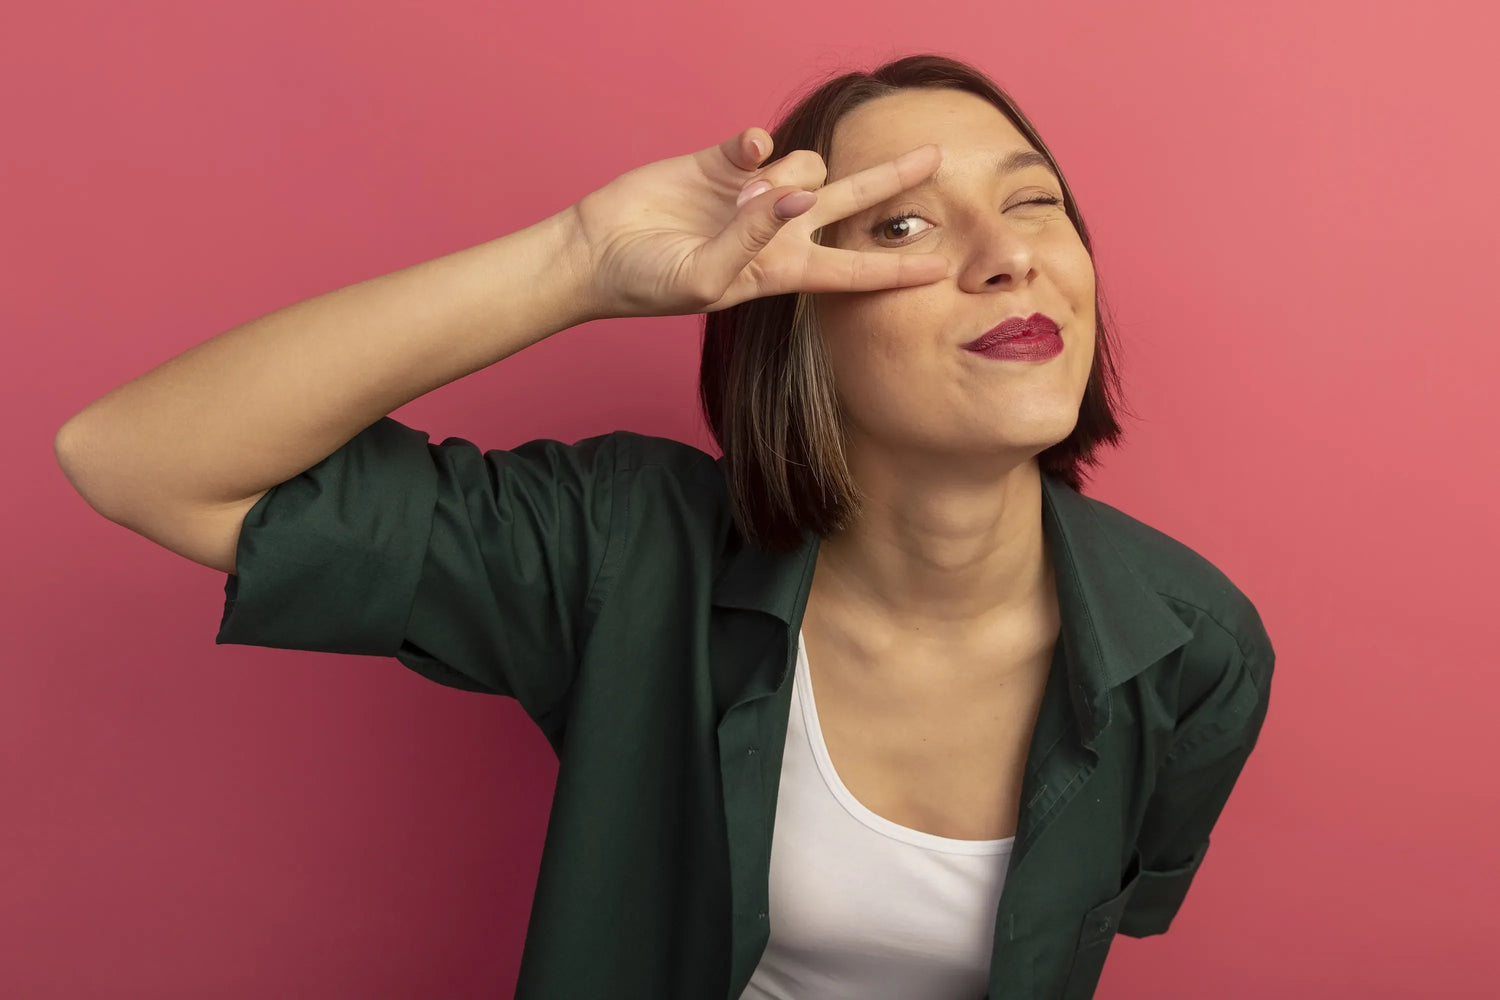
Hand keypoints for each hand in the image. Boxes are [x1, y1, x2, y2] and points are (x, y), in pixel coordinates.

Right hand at [568, 126, 949, 318]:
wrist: (596, 252)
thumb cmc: (648, 284)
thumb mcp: (704, 281)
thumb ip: (751, 242)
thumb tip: (795, 198)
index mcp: (781, 270)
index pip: (851, 270)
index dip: (895, 269)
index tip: (940, 268)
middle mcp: (776, 230)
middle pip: (851, 202)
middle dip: (892, 179)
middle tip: (934, 156)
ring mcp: (752, 193)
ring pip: (806, 164)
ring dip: (786, 175)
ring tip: (740, 200)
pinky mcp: (724, 161)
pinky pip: (762, 140)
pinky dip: (759, 145)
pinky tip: (742, 157)